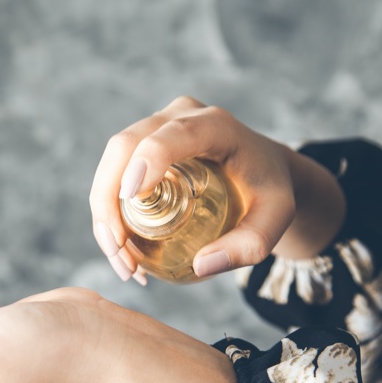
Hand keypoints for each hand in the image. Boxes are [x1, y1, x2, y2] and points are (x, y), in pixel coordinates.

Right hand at [89, 96, 345, 280]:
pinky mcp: (142, 143)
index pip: (174, 133)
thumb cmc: (270, 190)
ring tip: (122, 263)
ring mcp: (156, 126)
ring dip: (104, 213)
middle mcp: (179, 116)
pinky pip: (113, 173)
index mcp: (216, 125)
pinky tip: (121, 250)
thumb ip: (250, 245)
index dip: (148, 159)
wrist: (264, 168)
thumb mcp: (277, 218)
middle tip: (119, 252)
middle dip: (109, 201)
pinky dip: (108, 212)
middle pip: (125, 146)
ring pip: (112, 162)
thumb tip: (200, 266)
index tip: (132, 197)